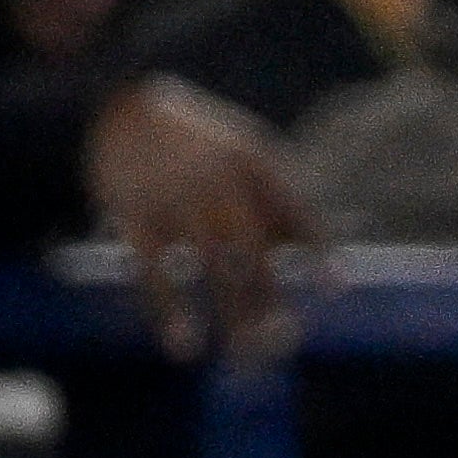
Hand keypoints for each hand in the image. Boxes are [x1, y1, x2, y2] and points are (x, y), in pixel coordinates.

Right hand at [86, 75, 322, 364]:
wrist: (121, 104)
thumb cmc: (199, 140)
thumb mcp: (244, 152)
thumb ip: (273, 197)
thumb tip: (307, 250)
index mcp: (253, 160)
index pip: (294, 209)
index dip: (316, 249)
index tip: (335, 290)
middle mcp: (218, 180)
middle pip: (253, 248)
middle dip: (271, 296)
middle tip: (285, 341)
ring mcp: (174, 198)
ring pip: (209, 266)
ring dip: (230, 312)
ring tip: (246, 353)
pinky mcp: (133, 216)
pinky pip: (153, 272)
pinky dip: (169, 310)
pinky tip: (184, 343)